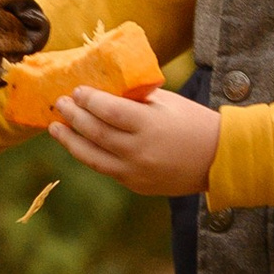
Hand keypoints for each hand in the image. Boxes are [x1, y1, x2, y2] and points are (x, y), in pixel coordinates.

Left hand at [49, 86, 222, 197]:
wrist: (218, 159)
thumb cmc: (194, 123)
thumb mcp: (168, 102)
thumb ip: (137, 98)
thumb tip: (106, 89)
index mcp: (149, 124)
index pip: (108, 110)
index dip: (88, 100)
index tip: (77, 90)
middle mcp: (138, 150)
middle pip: (95, 132)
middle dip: (73, 116)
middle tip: (60, 103)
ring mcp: (135, 172)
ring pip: (92, 156)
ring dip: (70, 140)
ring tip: (55, 128)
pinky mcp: (135, 184)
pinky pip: (105, 169)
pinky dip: (88, 155)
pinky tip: (78, 144)